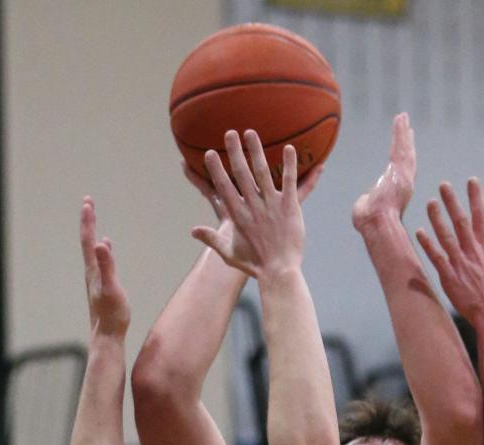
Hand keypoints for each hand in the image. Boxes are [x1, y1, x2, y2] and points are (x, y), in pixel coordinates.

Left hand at [80, 196, 129, 337]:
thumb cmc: (111, 315)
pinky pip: (100, 262)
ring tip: (94, 221)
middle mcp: (91, 272)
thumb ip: (107, 266)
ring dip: (93, 234)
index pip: (88, 240)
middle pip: (87, 242)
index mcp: (93, 270)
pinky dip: (102, 251)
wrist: (106, 336)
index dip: (88, 220)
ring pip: (92, 251)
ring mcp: (96, 279)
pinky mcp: (102, 286)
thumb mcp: (111, 288)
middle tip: (88, 203)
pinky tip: (107, 249)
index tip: (88, 202)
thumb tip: (102, 244)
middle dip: (88, 222)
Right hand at [190, 131, 304, 278]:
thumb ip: (212, 239)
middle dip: (234, 152)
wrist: (279, 272)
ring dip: (256, 151)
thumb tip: (193, 231)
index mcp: (238, 216)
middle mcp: (253, 207)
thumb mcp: (229, 254)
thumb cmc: (254, 265)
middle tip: (230, 133)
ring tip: (251, 133)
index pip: (223, 187)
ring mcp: (272, 206)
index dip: (216, 169)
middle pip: (241, 174)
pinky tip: (290, 148)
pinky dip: (290, 165)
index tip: (210, 153)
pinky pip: (290, 182)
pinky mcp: (290, 208)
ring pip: (263, 173)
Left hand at [352, 112, 415, 232]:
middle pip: (406, 158)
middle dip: (407, 142)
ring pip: (404, 149)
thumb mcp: (367, 208)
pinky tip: (401, 119)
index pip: (400, 172)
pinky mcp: (401, 169)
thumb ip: (368, 201)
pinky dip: (401, 132)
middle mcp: (404, 183)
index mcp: (396, 193)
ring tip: (403, 117)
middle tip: (408, 128)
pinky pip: (400, 146)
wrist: (376, 223)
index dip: (403, 159)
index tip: (404, 149)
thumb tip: (365, 200)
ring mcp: (404, 175)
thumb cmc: (370, 222)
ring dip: (403, 133)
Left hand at [415, 179, 483, 325]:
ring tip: (430, 202)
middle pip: (461, 221)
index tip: (471, 181)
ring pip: (446, 236)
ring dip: (437, 218)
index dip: (476, 197)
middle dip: (452, 201)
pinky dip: (428, 244)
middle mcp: (473, 252)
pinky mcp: (449, 277)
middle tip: (444, 184)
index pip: (481, 216)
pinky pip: (436, 257)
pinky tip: (420, 231)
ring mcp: (460, 264)